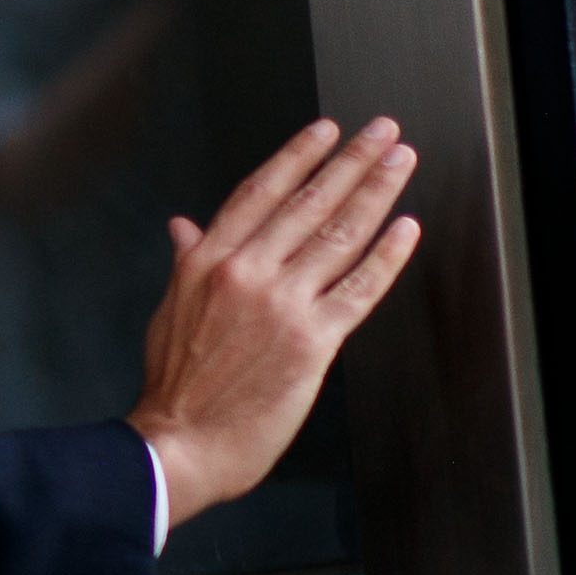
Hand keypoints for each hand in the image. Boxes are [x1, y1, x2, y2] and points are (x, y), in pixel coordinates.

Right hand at [126, 117, 421, 528]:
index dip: (296, 157)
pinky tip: (406, 228)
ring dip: (375, 192)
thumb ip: (186, 262)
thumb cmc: (173, 386)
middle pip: (308, 203)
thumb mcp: (169, 309)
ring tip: (401, 162)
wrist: (179, 442)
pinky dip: (387, 255)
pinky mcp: (312, 340)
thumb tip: (183, 226)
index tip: (325, 132)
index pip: (259, 193)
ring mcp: (281, 303)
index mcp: (206, 261)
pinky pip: (359, 288)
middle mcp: (245, 272)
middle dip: (351, 161)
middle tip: (383, 131)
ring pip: (338, 235)